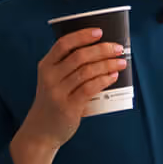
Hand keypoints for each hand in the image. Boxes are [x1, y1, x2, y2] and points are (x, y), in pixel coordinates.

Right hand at [19, 27, 128, 152]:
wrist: (41, 131)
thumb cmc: (53, 101)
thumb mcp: (53, 81)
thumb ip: (69, 67)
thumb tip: (102, 51)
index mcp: (46, 66)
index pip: (63, 44)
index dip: (82, 35)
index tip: (100, 32)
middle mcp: (50, 77)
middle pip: (80, 56)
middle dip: (102, 50)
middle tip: (118, 48)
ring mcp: (58, 92)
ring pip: (87, 71)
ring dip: (108, 64)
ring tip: (121, 62)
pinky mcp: (68, 107)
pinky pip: (89, 88)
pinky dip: (104, 80)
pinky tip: (113, 76)